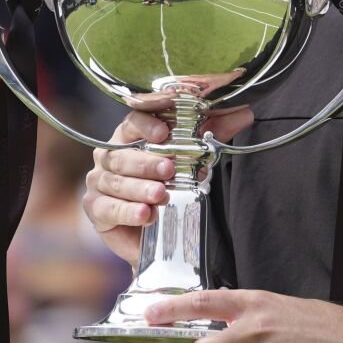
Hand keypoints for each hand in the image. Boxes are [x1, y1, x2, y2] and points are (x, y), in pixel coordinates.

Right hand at [81, 96, 253, 266]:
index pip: (132, 121)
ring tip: (160, 195)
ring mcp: (99, 181)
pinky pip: (108, 207)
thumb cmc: (169, 183)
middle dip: (147, 163)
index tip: (164, 133)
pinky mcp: (96, 208)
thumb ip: (216, 132)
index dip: (146, 125)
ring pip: (116, 181)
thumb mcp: (195, 155)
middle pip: (124, 154)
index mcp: (130, 135)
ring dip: (139, 189)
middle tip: (170, 170)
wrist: (156, 228)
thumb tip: (246, 113)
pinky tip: (145, 215)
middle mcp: (110, 155)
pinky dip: (127, 211)